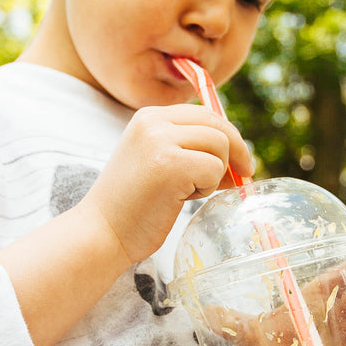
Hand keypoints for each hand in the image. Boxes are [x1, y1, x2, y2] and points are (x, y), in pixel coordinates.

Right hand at [81, 105, 253, 264]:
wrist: (102, 232)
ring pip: (220, 146)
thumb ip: (187, 147)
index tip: (237, 159)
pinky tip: (182, 198)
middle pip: (217, 125)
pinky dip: (207, 188)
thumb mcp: (156, 160)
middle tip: (243, 175)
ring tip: (188, 191)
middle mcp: (154, 121)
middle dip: (236, 151)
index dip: (227, 135)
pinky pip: (215, 169)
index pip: (204, 113)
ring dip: (215, 173)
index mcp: (148, 116)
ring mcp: (160, 141)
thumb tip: (238, 152)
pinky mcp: (171, 165)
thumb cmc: (132, 205)